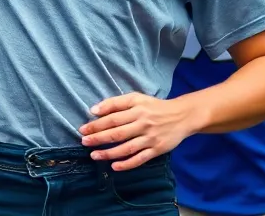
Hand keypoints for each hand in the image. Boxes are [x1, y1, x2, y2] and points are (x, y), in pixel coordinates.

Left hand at [79, 93, 194, 170]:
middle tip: (84, 142)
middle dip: (98, 138)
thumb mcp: (137, 98)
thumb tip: (94, 110)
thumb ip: (116, 103)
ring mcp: (150, 138)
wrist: (182, 116)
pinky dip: (127, 164)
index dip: (96, 124)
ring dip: (109, 153)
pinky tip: (114, 166)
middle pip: (117, 132)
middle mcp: (143, 123)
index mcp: (137, 108)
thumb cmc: (155, 107)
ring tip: (94, 155)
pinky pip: (140, 159)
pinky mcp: (157, 149)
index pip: (113, 117)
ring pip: (126, 148)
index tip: (83, 129)